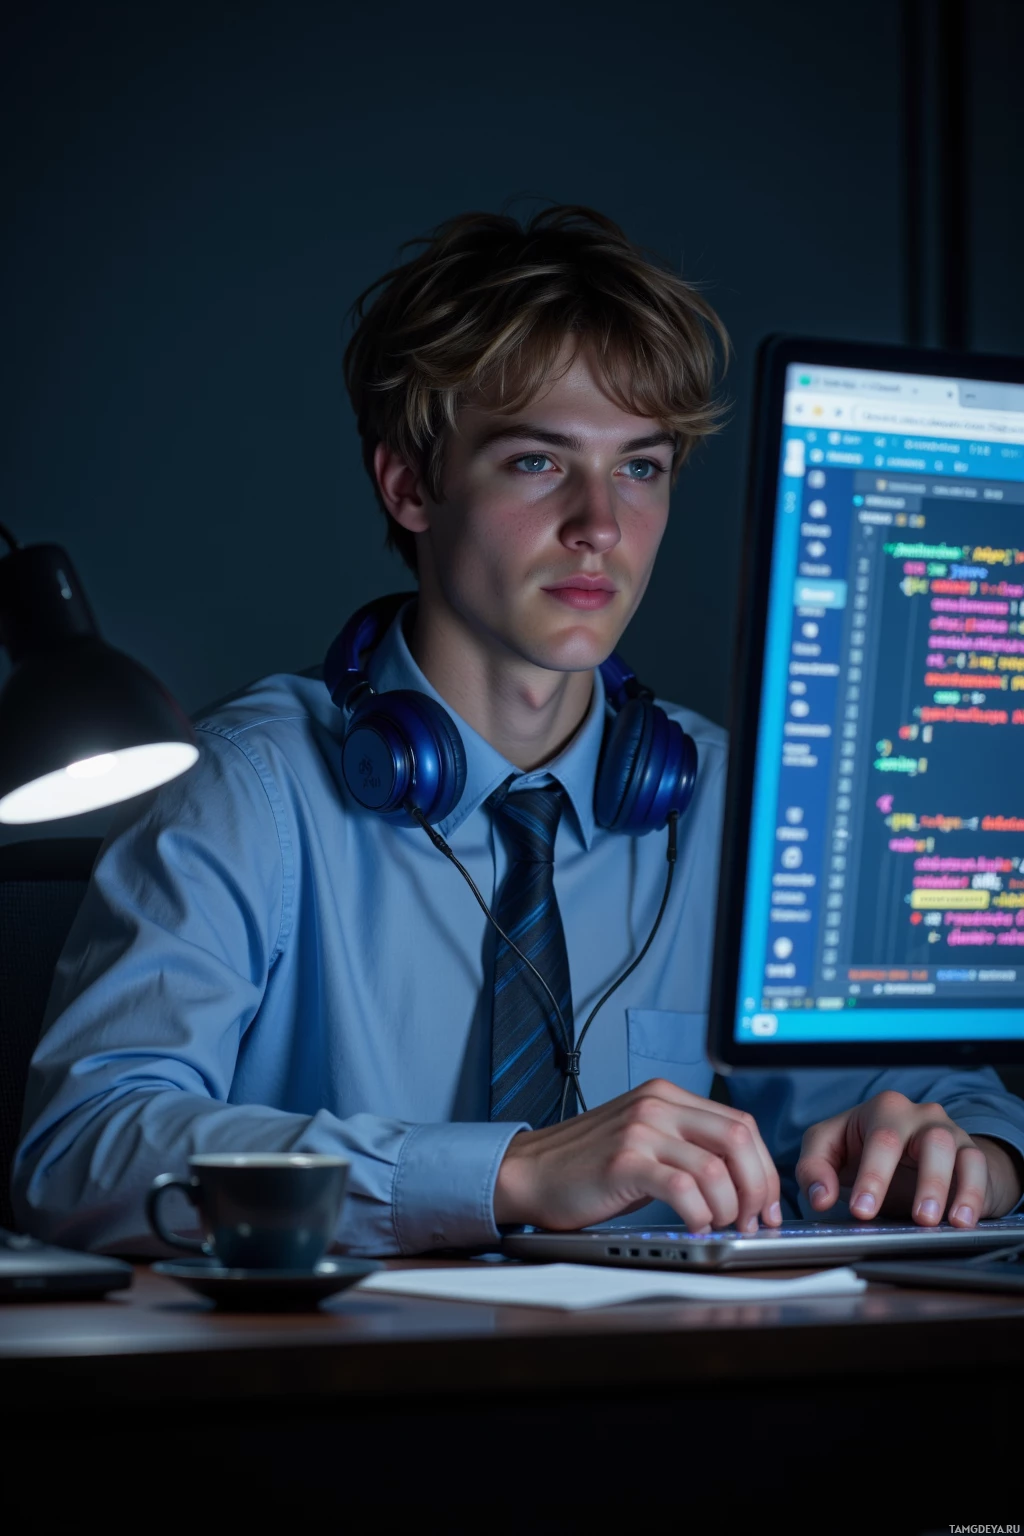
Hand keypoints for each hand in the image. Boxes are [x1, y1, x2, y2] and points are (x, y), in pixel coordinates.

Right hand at [493, 1078, 782, 1233]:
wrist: (529, 1173)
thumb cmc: (586, 1166)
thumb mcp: (644, 1141)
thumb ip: (687, 1147)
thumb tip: (742, 1181)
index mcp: (667, 1095)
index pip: (741, 1123)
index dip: (765, 1168)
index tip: (768, 1203)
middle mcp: (657, 1104)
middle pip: (739, 1138)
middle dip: (758, 1187)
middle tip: (753, 1221)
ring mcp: (641, 1130)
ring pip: (716, 1167)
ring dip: (729, 1207)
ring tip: (720, 1226)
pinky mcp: (625, 1161)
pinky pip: (684, 1188)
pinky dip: (700, 1214)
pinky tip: (694, 1226)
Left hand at [796, 1089, 1023, 1225]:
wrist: (909, 1153)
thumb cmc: (864, 1149)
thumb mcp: (831, 1150)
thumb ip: (814, 1169)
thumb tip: (820, 1198)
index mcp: (881, 1109)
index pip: (879, 1138)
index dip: (872, 1176)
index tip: (862, 1210)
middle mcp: (916, 1114)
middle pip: (924, 1142)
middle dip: (921, 1182)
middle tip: (915, 1220)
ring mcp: (946, 1130)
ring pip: (951, 1151)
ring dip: (944, 1188)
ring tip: (933, 1221)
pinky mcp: (970, 1151)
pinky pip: (977, 1167)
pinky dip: (973, 1194)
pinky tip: (962, 1221)